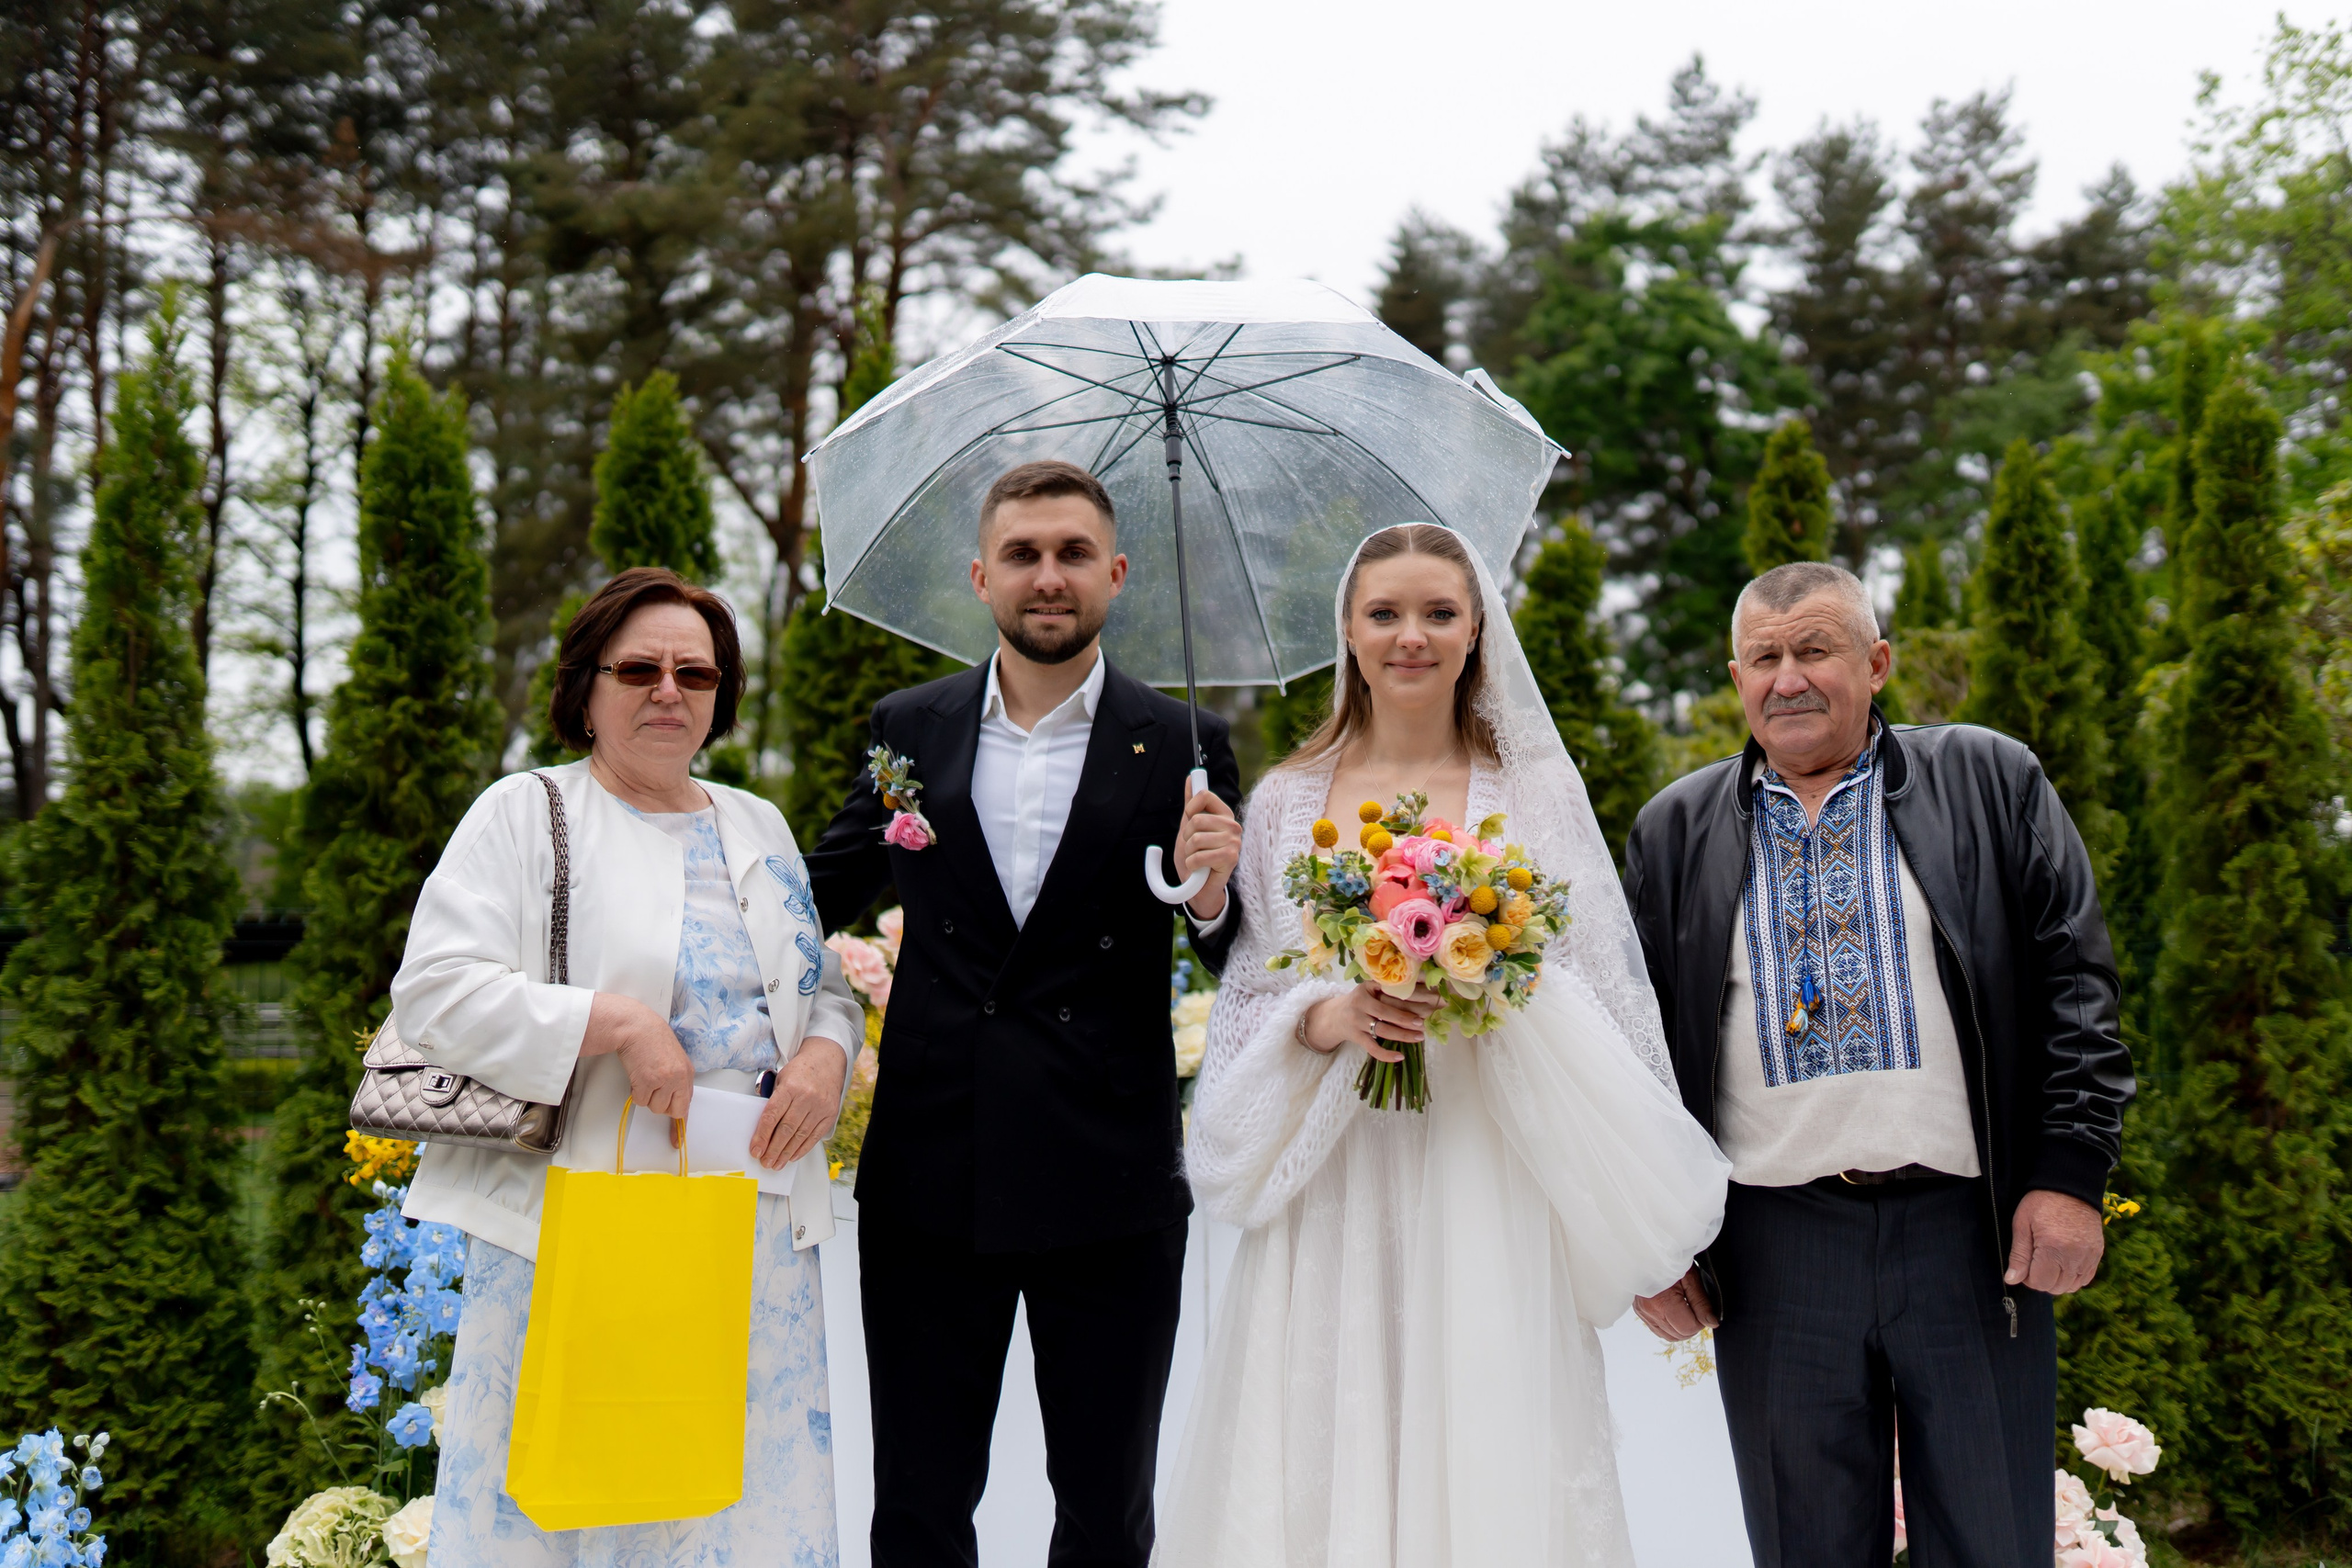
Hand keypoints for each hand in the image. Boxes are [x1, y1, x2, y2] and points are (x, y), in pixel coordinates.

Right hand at [583, 992, 693, 1117]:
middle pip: (672, 1111)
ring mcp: (664, 1080)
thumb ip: (676, 1080)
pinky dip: (636, 1091)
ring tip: (644, 1075)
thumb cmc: (651, 1040)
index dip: (681, 1126)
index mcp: (687, 1073)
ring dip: (646, 1096)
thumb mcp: (672, 1059)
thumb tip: (673, 1102)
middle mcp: (679, 1078)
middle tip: (653, 1089)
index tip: (677, 1141)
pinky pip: (640, 1100)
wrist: (637, 1026)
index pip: (687, 1105)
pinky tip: (637, 1073)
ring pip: (654, 1107)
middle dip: (660, 1105)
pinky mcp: (647, 1080)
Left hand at [749, 1038, 849, 1168]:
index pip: (772, 1116)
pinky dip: (802, 1148)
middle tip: (765, 1162)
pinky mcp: (830, 1114)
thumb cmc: (801, 1071)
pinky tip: (792, 1156)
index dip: (762, 1136)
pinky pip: (814, 1136)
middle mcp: (807, 1097)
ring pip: (800, 1136)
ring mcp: (820, 1106)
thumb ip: (774, 1101)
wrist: (827, 1061)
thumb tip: (762, 1130)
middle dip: (773, 1149)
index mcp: (790, 1087)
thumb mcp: (782, 1079)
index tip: (755, 1150)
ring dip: (786, 1153)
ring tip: (776, 1164)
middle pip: (786, 1129)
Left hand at [1175, 786, 1239, 921]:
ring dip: (1188, 853)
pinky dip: (1192, 864)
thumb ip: (1191, 804)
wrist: (1199, 887)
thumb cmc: (1195, 856)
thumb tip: (1191, 777)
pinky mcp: (1231, 858)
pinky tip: (1199, 869)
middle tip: (1192, 848)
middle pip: (1197, 819)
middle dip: (1186, 837)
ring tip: (1196, 859)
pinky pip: (1199, 856)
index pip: (1204, 795)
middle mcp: (1232, 825)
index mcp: (1224, 814)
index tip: (1189, 821)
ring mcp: (1234, 841)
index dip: (1190, 808)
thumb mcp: (1189, 828)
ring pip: (1196, 839)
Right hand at [1301, 982, 1439, 1060]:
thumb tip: (1415, 982)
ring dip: (1402, 1036)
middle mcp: (1360, 1007)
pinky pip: (1372, 1049)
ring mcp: (1357, 1024)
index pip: (1388, 998)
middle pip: (1387, 1015)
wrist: (1333, 1017)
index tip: (1422, 1008)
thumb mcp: (1366, 988)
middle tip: (1422, 1025)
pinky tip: (1400, 1057)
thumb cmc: (1357, 1001)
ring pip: (1382, 1032)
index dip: (1405, 1004)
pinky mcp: (1356, 1038)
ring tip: (1419, 1037)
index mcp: (1365, 992)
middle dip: (1406, 1020)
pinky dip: (1386, 1055)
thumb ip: (1384, 986)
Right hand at [1632, 1265, 1717, 1341]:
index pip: (1689, 1328)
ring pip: (1670, 1336)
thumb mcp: (1690, 1277)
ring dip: (1681, 1327)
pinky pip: (1659, 1331)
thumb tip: (1712, 1323)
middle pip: (1680, 1334)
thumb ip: (1702, 1303)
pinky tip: (1674, 1311)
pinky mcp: (1640, 1313)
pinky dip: (1670, 1326)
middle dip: (1692, 1324)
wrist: (1648, 1250)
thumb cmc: (1669, 1259)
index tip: (1701, 1306)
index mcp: (1662, 1302)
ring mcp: (1643, 1313)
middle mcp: (1650, 1311)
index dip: (1701, 1320)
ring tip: (1685, 1308)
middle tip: (1694, 1305)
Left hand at [2006, 1189, 2103, 1294]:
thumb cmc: (2041, 1202)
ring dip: (2057, 1280)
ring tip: (2048, 1261)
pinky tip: (2063, 1263)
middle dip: (2042, 1280)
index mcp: (2053, 1249)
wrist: (2070, 1186)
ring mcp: (2089, 1256)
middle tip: (2035, 1261)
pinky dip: (2073, 1277)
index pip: (2040, 1282)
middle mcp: (2074, 1257)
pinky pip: (2085, 1279)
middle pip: (2056, 1287)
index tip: (2024, 1264)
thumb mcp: (2022, 1224)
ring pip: (2071, 1286)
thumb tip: (2012, 1280)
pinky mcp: (2097, 1254)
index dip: (2027, 1278)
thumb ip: (2018, 1255)